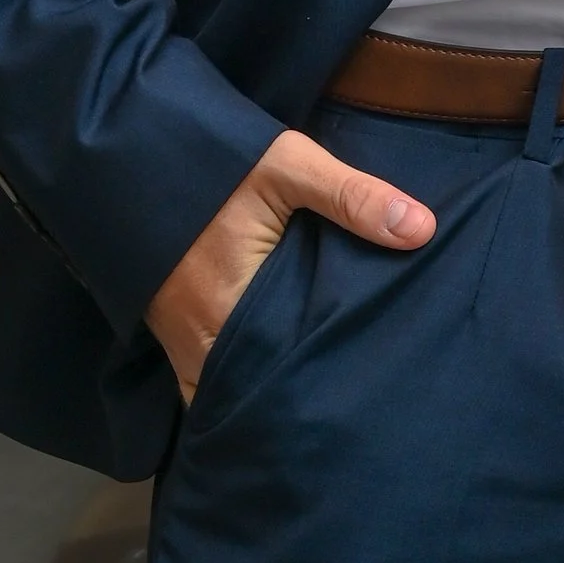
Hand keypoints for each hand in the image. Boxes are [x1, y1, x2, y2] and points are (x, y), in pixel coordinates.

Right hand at [144, 129, 435, 402]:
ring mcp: (182, 344)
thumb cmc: (218, 163)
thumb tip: (422, 230)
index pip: (283, 376)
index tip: (364, 395)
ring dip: (267, 395)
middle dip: (298, 402)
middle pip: (257, 393)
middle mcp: (200, 341)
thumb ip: (351, 197)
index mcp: (230, 309)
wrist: (141, 156)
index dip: (323, 388)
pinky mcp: (175, 335)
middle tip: (354, 406)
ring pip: (231, 391)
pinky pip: (207, 380)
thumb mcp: (288, 166)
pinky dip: (238, 386)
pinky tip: (274, 382)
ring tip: (322, 401)